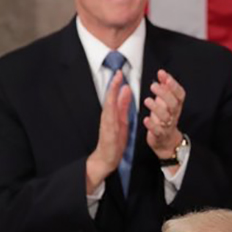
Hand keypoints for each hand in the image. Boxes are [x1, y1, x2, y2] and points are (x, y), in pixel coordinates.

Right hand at [86, 71, 131, 192]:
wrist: (106, 159)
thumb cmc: (114, 140)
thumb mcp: (122, 120)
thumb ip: (123, 105)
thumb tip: (126, 90)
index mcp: (112, 114)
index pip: (113, 96)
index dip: (116, 84)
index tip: (120, 73)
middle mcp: (107, 118)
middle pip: (109, 99)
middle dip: (113, 86)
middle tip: (118, 73)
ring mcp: (107, 126)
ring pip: (108, 107)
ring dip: (112, 95)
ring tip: (116, 84)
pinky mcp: (108, 134)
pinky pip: (110, 121)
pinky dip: (112, 112)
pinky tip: (114, 104)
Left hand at [143, 69, 185, 158]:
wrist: (165, 140)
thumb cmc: (164, 118)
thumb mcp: (165, 101)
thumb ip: (164, 87)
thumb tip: (162, 73)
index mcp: (176, 105)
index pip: (180, 94)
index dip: (173, 85)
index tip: (164, 76)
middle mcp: (174, 114)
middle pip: (173, 104)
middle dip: (165, 94)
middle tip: (153, 86)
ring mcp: (168, 125)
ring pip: (166, 117)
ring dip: (157, 108)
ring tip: (147, 100)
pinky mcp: (160, 134)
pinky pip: (158, 130)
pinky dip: (152, 125)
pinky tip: (146, 119)